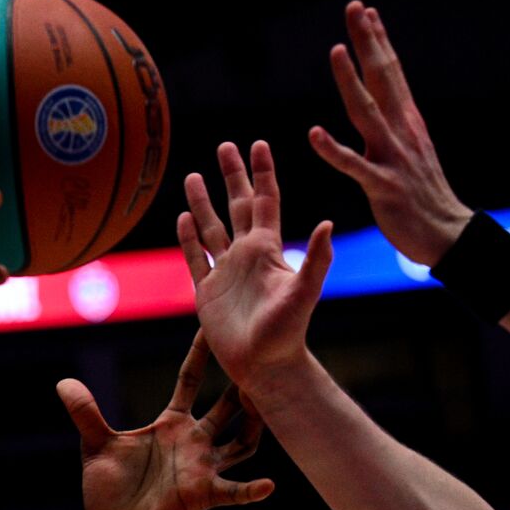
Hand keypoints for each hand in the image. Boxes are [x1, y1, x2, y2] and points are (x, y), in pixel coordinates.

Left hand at [58, 330, 273, 509]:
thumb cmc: (110, 490)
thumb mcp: (96, 446)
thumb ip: (87, 414)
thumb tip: (63, 382)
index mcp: (170, 424)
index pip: (190, 381)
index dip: (201, 355)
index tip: (212, 325)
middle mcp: (193, 442)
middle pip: (226, 407)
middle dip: (240, 383)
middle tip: (259, 356)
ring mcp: (202, 468)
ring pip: (241, 442)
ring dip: (254, 425)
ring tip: (266, 405)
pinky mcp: (202, 497)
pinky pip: (233, 491)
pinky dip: (251, 490)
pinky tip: (269, 485)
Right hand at [176, 141, 332, 390]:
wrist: (265, 365)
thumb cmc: (289, 331)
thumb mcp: (305, 292)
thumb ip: (315, 258)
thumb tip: (327, 224)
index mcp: (268, 249)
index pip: (265, 201)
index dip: (262, 173)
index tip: (258, 144)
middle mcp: (246, 254)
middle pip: (237, 205)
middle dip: (232, 176)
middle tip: (225, 146)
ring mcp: (226, 271)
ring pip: (211, 227)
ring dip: (203, 202)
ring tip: (194, 175)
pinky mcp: (206, 291)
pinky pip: (195, 258)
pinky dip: (188, 238)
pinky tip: (182, 218)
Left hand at [308, 1, 471, 265]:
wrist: (447, 235)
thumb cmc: (422, 196)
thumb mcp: (410, 151)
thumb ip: (395, 125)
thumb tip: (386, 100)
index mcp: (406, 123)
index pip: (390, 73)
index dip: (377, 41)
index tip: (365, 10)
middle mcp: (402, 132)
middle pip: (382, 78)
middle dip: (369, 42)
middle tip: (356, 8)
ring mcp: (393, 157)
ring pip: (367, 111)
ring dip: (351, 80)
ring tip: (336, 50)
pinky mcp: (383, 186)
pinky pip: (354, 166)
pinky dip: (334, 150)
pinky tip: (314, 134)